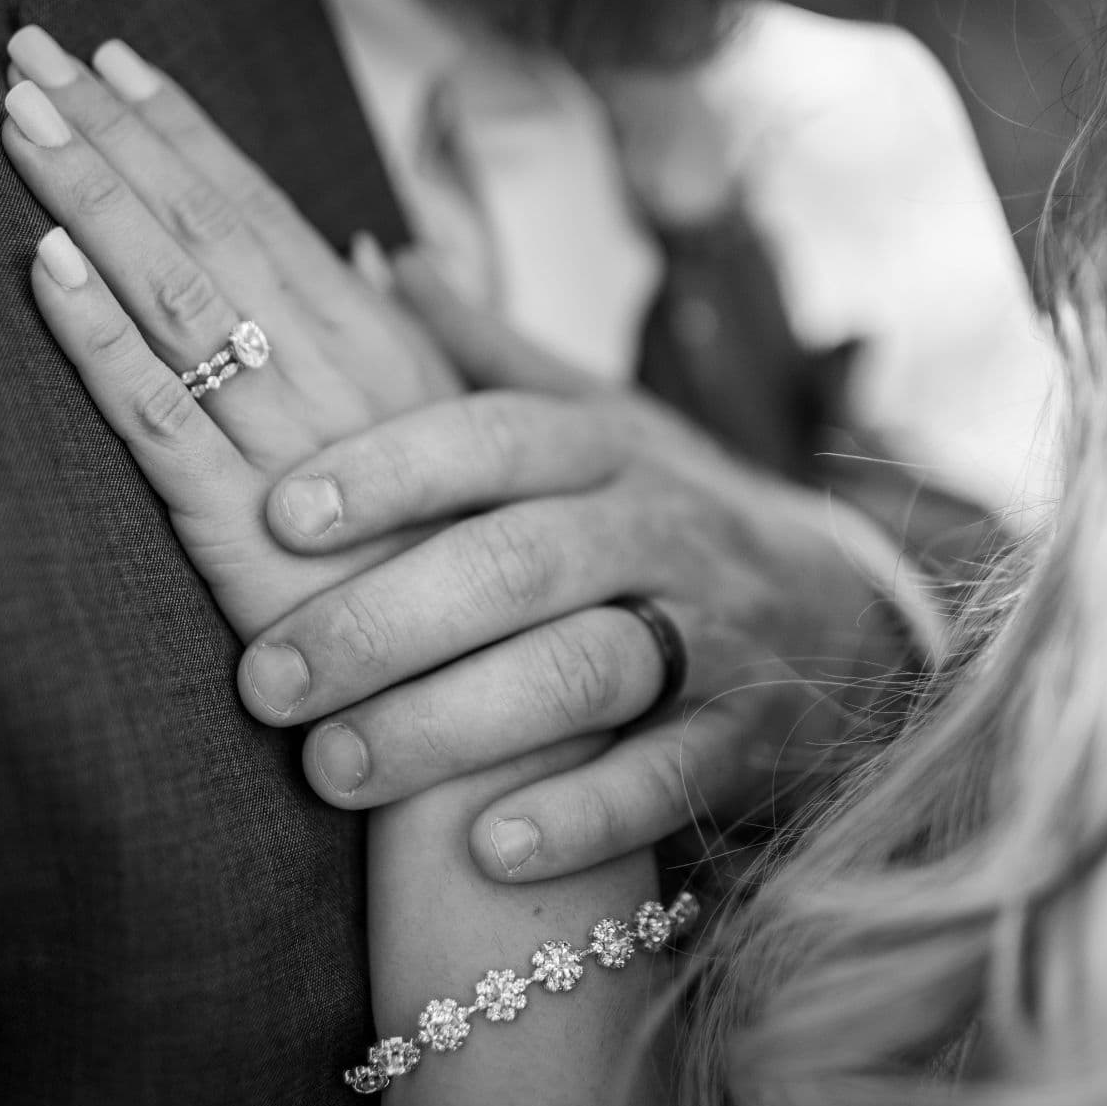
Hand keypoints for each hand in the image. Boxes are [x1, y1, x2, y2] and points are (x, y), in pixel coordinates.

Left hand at [0, 26, 461, 636]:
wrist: (491, 713)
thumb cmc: (471, 580)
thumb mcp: (466, 437)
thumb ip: (423, 339)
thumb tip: (374, 252)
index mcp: (386, 355)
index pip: (271, 216)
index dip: (188, 133)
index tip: (117, 61)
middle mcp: (341, 382)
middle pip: (214, 231)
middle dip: (117, 135)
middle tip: (26, 48)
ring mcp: (292, 453)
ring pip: (181, 299)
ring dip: (94, 202)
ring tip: (15, 120)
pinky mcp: (245, 537)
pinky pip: (162, 422)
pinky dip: (100, 341)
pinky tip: (43, 269)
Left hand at [239, 255, 926, 882]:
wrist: (841, 616)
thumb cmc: (667, 514)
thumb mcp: (601, 419)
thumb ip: (487, 352)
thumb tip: (369, 253)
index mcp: (609, 449)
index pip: (498, 438)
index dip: (391, 469)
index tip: (278, 512)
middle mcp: (662, 529)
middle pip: (521, 561)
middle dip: (384, 620)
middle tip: (264, 682)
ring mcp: (714, 633)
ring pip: (584, 669)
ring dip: (453, 723)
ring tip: (335, 771)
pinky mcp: (749, 735)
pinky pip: (669, 775)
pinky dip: (583, 814)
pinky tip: (487, 851)